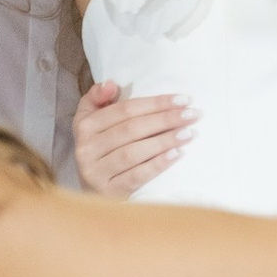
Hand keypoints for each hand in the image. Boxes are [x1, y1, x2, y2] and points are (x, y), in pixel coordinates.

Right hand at [72, 80, 195, 197]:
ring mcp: (94, 173)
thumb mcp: (92, 121)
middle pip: (131, 129)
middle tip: (192, 115)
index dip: (156, 103)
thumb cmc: (102, 149)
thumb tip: (110, 84)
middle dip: (165, 119)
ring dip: (164, 141)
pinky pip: (136, 176)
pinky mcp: (107, 192)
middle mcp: (85, 149)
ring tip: (189, 133)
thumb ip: (98, 98)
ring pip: (133, 152)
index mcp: (84, 126)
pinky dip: (157, 164)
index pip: (125, 110)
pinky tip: (177, 154)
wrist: (93, 192)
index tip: (183, 99)